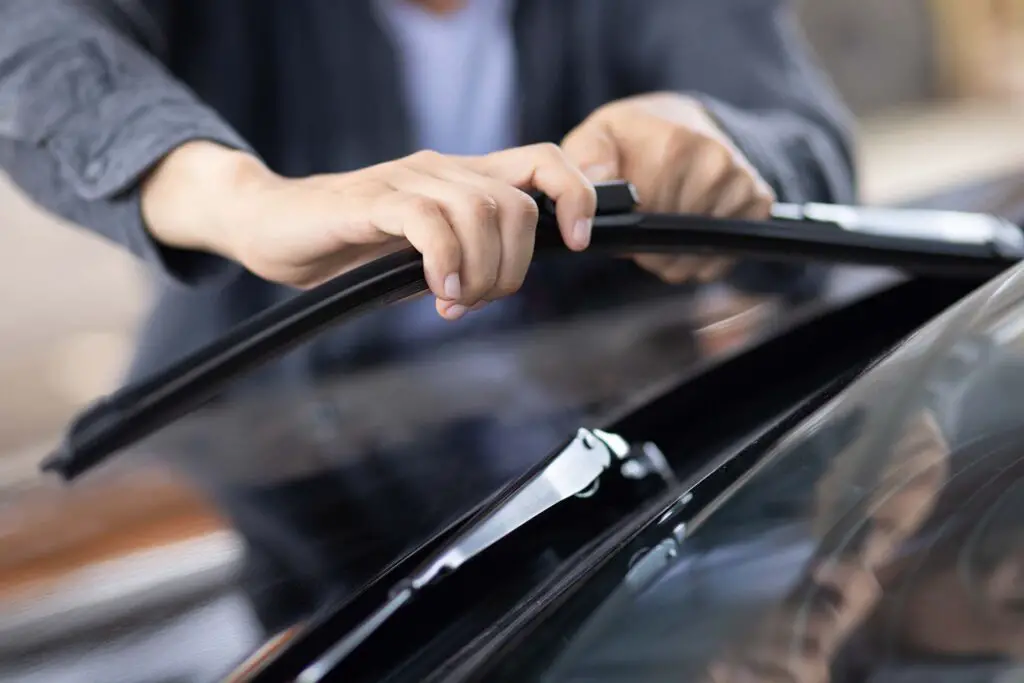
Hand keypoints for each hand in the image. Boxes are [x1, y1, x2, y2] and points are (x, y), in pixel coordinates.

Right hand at [141, 141, 595, 319]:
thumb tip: (496, 283)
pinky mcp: (372, 200)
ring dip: (481, 271)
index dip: (575, 195)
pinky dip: (445, 261)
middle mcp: (441, 170)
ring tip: (452, 300)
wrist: (269, 224)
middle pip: (518, 205)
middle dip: (514, 267)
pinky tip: (436, 290)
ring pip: (483, 212)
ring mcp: (407, 181)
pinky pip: (431, 222)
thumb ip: (460, 258)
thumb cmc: (344, 243)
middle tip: (475, 301)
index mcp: (461, 179)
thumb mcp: (418, 255)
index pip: (543, 162)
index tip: (578, 242)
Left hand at [561, 92, 775, 283]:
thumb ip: (587, 161)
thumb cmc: (635, 138)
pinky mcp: (759, 204)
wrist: (685, 121)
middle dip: (647, 242)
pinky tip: (686, 230)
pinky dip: (696, 258)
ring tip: (662, 222)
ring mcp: (742, 184)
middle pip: (670, 242)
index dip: (627, 228)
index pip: (646, 219)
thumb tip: (596, 187)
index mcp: (676, 145)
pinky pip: (718, 260)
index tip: (623, 214)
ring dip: (670, 254)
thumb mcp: (599, 137)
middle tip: (641, 218)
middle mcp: (716, 164)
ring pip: (693, 257)